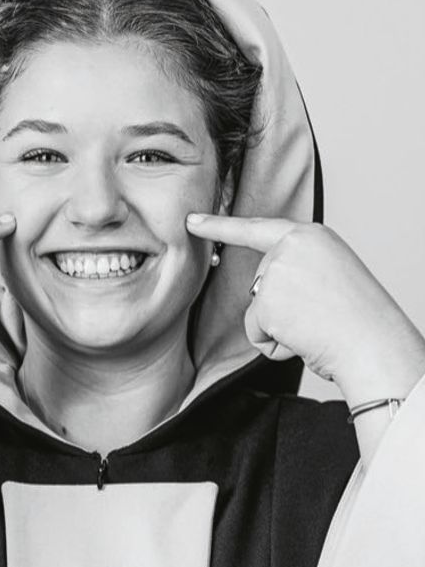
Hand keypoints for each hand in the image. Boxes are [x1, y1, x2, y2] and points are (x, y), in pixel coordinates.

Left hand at [185, 213, 424, 397]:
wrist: (374, 345)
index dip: (220, 227)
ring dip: (280, 329)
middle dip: (280, 309)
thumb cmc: (361, 320)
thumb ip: (298, 270)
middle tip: (320, 316)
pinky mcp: (267, 301)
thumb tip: (263, 290)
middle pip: (259, 283)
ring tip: (316, 327)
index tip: (191, 221)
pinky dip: (275, 345)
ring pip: (256, 310)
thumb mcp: (331, 275)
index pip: (257, 229)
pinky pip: (256, 332)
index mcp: (311, 236)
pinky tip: (304, 339)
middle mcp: (291, 246)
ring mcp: (277, 271)